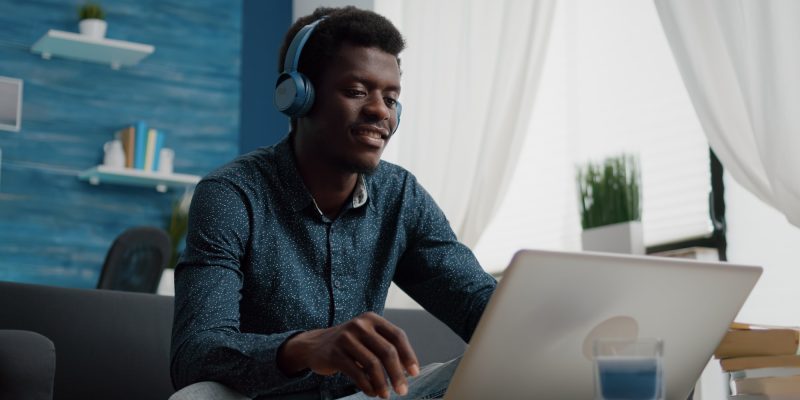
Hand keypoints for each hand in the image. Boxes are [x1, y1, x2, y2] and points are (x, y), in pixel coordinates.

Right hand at [277, 312, 419, 398]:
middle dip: (397, 374)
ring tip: (386, 395)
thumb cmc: (348, 344)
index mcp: (372, 319)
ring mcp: (346, 338)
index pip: (397, 336)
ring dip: (382, 383)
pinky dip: (367, 385)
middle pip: (387, 351)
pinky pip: (356, 373)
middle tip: (403, 390)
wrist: (314, 345)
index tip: (414, 373)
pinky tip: (372, 392)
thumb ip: (385, 347)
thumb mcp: (367, 338)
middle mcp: (360, 325)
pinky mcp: (335, 353)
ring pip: (372, 364)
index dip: (408, 355)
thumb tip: (408, 370)